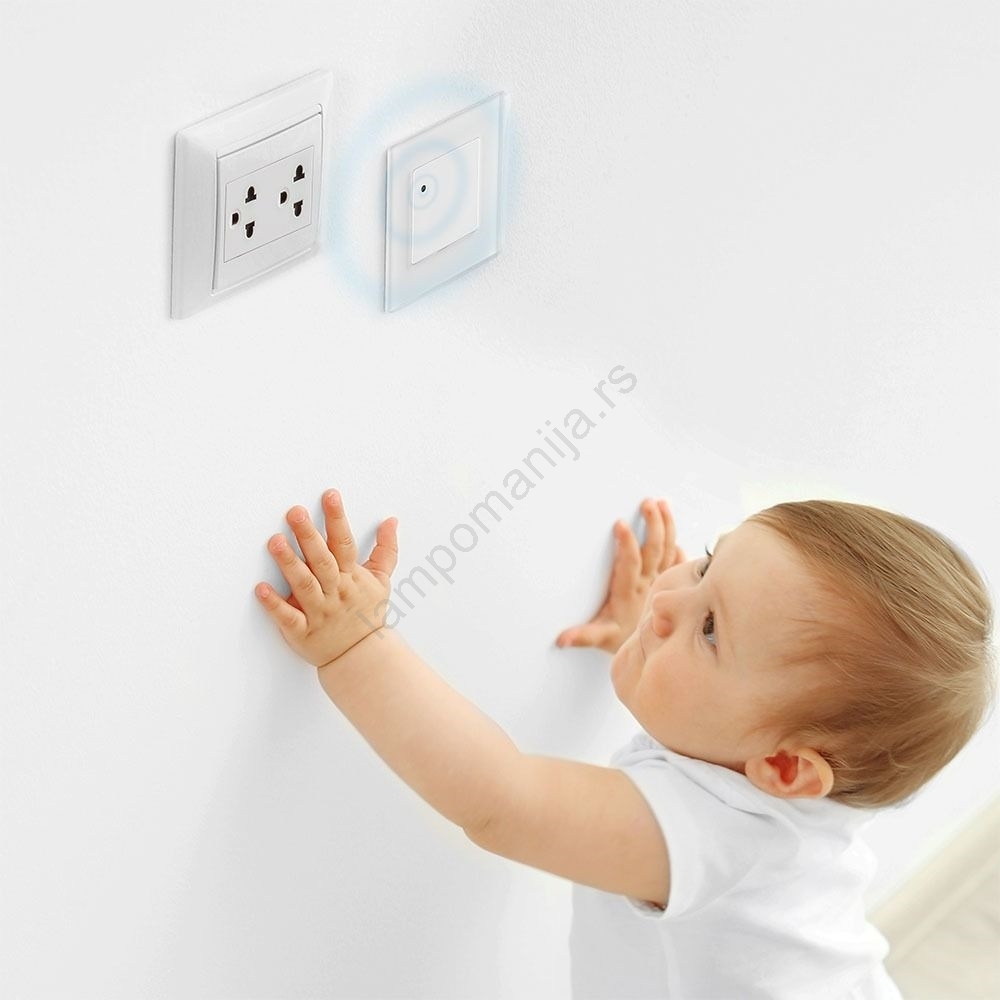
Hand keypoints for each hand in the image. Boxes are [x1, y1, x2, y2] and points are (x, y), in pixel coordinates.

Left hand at [256, 489, 398, 667]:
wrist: (362, 657)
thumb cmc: (367, 615)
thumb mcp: (381, 580)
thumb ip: (386, 549)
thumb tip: (391, 520)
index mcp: (352, 577)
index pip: (345, 544)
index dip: (337, 519)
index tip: (329, 496)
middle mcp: (335, 592)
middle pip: (322, 561)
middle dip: (308, 536)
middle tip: (294, 512)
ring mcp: (319, 612)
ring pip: (304, 585)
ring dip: (289, 564)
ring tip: (274, 542)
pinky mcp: (303, 632)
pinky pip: (288, 618)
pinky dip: (274, 605)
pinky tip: (260, 589)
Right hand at [555, 498, 684, 653]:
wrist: (651, 651)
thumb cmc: (622, 639)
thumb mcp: (600, 637)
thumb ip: (582, 636)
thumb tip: (561, 639)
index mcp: (629, 591)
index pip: (630, 563)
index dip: (626, 544)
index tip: (620, 524)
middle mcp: (648, 583)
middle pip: (654, 549)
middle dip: (653, 524)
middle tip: (648, 502)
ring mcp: (660, 581)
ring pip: (668, 549)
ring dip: (667, 526)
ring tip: (663, 504)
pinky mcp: (667, 582)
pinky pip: (678, 562)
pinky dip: (678, 548)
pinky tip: (675, 534)